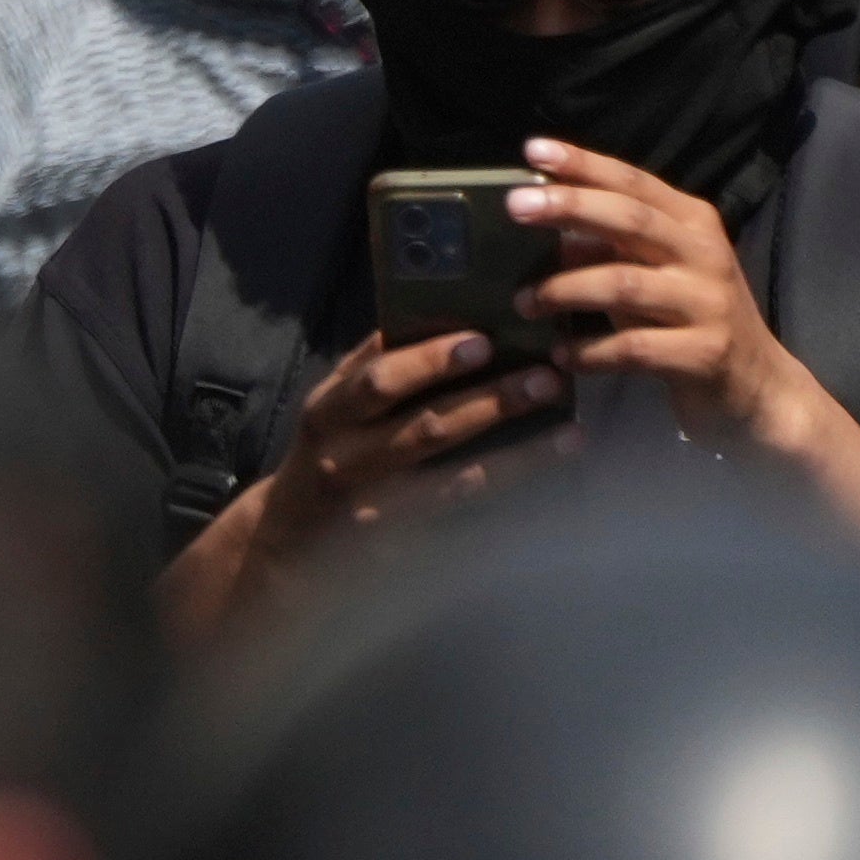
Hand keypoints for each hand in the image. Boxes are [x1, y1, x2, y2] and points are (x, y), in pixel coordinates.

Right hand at [275, 310, 558, 539]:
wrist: (290, 539)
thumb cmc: (326, 452)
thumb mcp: (331, 406)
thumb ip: (369, 367)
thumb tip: (432, 315)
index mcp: (330, 413)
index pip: (380, 380)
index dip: (430, 360)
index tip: (484, 341)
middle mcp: (351, 459)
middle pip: (426, 428)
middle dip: (491, 402)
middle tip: (547, 378)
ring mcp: (379, 508)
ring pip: (457, 479)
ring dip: (518, 454)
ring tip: (569, 431)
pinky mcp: (404, 544)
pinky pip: (467, 517)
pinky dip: (508, 495)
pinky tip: (547, 474)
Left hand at [510, 137, 808, 450]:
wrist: (759, 387)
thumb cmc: (692, 320)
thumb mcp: (653, 273)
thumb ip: (608, 246)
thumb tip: (546, 221)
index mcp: (693, 224)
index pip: (634, 183)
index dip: (585, 165)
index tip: (534, 149)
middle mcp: (705, 255)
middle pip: (631, 220)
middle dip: (571, 208)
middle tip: (514, 207)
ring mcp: (708, 304)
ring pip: (624, 284)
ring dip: (565, 290)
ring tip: (524, 303)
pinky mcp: (705, 353)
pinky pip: (633, 347)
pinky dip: (589, 351)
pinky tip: (562, 355)